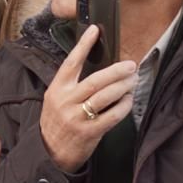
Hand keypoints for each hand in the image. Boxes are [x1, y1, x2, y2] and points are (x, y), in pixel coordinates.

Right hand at [37, 25, 138, 173]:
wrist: (49, 152)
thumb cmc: (56, 122)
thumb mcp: (55, 99)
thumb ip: (71, 85)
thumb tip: (96, 67)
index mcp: (57, 89)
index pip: (71, 62)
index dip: (84, 45)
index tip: (95, 30)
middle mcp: (66, 101)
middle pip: (96, 80)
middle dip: (116, 71)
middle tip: (130, 65)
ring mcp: (77, 117)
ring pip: (105, 96)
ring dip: (123, 87)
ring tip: (133, 80)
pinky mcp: (89, 132)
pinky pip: (111, 116)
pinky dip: (123, 106)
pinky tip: (128, 100)